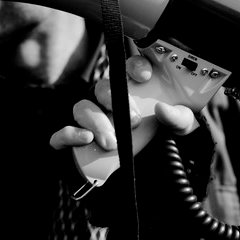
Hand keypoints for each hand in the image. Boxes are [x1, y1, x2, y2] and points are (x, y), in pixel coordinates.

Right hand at [50, 55, 198, 151]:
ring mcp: (88, 120)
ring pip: (82, 108)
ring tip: (112, 142)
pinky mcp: (73, 141)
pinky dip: (70, 134)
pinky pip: (62, 134)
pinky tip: (86, 139)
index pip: (128, 69)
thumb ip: (178, 117)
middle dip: (115, 100)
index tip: (144, 76)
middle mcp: (106, 101)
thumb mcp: (178, 128)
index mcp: (131, 90)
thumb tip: (163, 108)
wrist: (145, 172)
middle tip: (134, 121)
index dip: (134, 67)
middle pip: (102, 87)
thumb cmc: (158, 140)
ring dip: (96, 122)